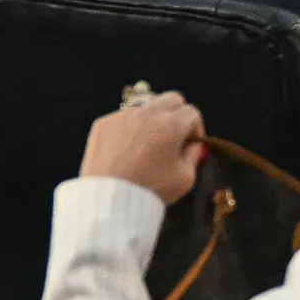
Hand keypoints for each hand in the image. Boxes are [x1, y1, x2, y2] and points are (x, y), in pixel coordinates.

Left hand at [80, 90, 204, 204]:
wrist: (109, 200)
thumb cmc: (151, 190)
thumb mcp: (184, 179)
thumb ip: (194, 156)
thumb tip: (193, 144)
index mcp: (171, 124)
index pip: (192, 113)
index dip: (195, 128)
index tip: (190, 143)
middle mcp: (148, 113)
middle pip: (171, 99)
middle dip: (177, 114)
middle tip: (172, 136)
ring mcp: (123, 115)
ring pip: (145, 107)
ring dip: (151, 120)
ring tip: (146, 144)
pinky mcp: (103, 123)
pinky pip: (122, 118)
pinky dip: (128, 129)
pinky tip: (124, 150)